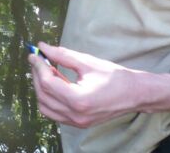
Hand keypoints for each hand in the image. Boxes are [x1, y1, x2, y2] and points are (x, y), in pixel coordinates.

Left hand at [29, 42, 143, 127]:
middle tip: (38, 59)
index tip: (34, 53)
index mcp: (79, 100)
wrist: (135, 94)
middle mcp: (76, 115)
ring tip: (45, 70)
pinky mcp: (78, 122)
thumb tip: (43, 47)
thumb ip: (62, 55)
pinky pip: (55, 112)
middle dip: (37, 75)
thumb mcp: (87, 62)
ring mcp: (77, 122)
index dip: (38, 66)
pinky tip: (54, 82)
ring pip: (46, 107)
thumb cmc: (115, 77)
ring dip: (41, 88)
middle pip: (44, 95)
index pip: (48, 84)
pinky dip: (49, 98)